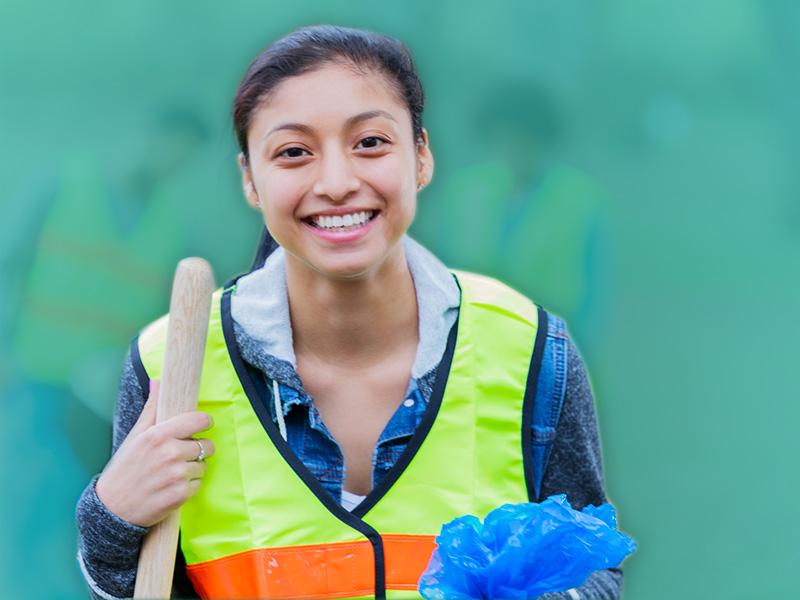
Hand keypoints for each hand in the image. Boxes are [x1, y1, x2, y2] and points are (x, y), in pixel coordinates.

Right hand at [96, 380, 215, 526]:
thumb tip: (158, 382)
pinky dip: (189, 486)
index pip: (199, 420)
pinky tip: (172, 487)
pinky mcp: (181, 495)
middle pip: (206, 445)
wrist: (111, 509)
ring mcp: (177, 475)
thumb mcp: (135, 436)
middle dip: (197, 449)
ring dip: (193, 469)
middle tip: (180, 456)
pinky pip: (199, 484)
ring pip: (203, 465)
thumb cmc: (124, 469)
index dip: (203, 423)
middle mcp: (170, 453)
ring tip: (172, 473)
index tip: (200, 427)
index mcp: (158, 435)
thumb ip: (152, 409)